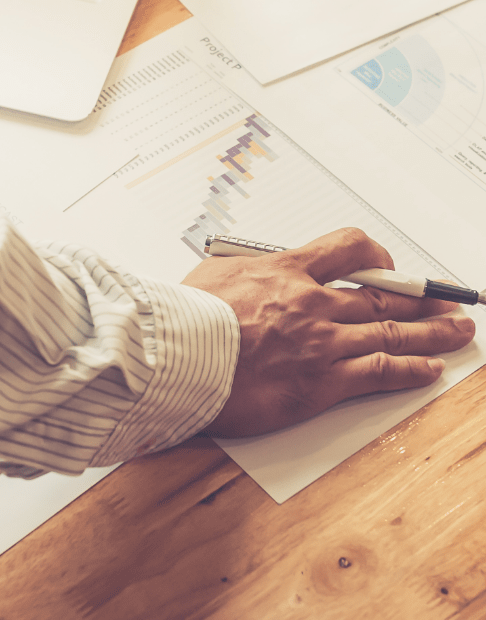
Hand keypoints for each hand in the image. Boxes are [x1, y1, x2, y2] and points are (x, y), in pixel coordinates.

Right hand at [183, 227, 475, 437]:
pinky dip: (408, 370)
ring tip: (456, 330)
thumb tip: (253, 273)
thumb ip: (246, 272)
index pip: (349, 250)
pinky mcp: (319, 383)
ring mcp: (320, 343)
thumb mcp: (214, 273)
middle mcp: (313, 303)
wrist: (175, 355)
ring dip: (430, 332)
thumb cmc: (184, 315)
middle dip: (419, 298)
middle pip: (382, 296)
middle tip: (444, 299)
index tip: (386, 266)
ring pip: (390, 332)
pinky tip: (428, 369)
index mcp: (287, 270)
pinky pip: (376, 373)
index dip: (376, 257)